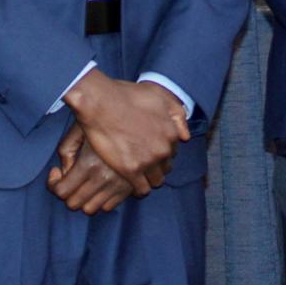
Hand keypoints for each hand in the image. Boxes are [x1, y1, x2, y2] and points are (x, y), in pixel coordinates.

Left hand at [46, 123, 136, 213]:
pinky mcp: (130, 188)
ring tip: (85, 182)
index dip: (53, 184)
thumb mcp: (79, 128)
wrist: (141, 118)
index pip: (61, 191)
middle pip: (74, 204)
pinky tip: (101, 185)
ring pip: (91, 209)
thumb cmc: (105, 119)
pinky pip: (109, 207)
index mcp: (88, 164)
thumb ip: (66, 151)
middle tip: (69, 178)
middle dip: (67, 193)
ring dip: (84, 199)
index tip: (56, 172)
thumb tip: (64, 172)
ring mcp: (118, 186)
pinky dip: (101, 200)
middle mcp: (103, 178)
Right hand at [63, 72, 189, 195]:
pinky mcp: (131, 170)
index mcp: (171, 132)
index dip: (162, 150)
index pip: (173, 151)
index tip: (152, 150)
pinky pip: (142, 189)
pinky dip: (138, 189)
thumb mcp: (159, 95)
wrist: (100, 102)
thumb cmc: (127, 95)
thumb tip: (185, 137)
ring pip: (156, 180)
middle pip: (165, 167)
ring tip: (138, 175)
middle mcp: (163, 149)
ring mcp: (148, 161)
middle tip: (144, 162)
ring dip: (149, 179)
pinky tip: (132, 183)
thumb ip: (177, 114)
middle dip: (157, 165)